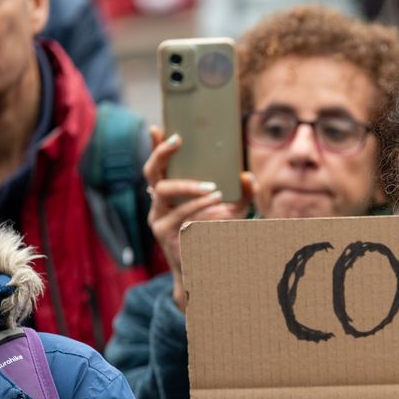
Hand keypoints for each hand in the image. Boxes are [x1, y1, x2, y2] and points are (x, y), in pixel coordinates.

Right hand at [143, 127, 254, 311]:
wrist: (205, 271)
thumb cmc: (215, 237)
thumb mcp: (232, 213)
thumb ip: (243, 196)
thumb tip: (247, 176)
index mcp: (170, 193)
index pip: (158, 165)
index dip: (155, 146)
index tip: (158, 127)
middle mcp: (158, 202)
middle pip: (151, 172)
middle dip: (161, 153)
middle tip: (178, 140)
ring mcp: (157, 216)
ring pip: (164, 190)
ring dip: (189, 185)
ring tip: (214, 189)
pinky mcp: (163, 231)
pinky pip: (178, 212)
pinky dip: (197, 205)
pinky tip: (213, 202)